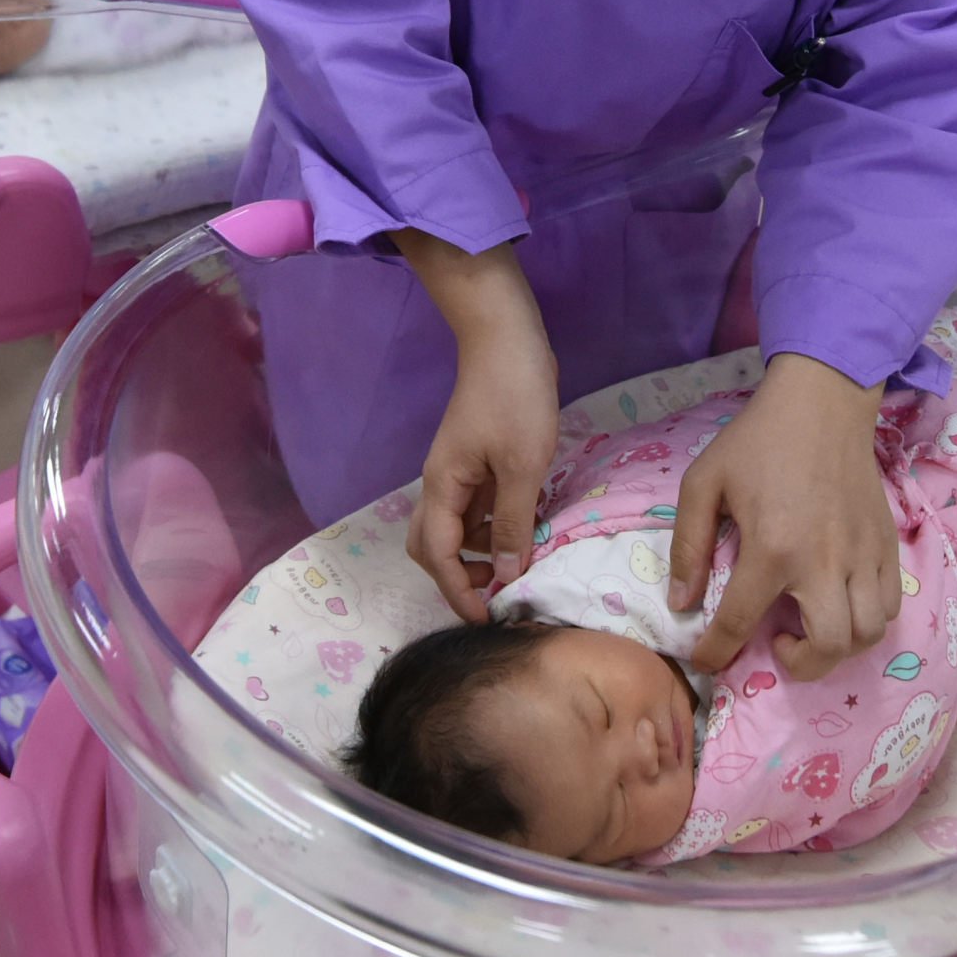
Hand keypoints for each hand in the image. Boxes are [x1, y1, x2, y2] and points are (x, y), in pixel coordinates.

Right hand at [396, 233, 558, 621]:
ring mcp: (457, 472)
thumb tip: (507, 574)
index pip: (436, 556)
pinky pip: (474, 509)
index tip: (487, 618)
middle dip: (458, 575)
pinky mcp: (476, 461)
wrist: (508, 337)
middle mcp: (440, 485)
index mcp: (442, 487)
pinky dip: (492, 527)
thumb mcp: (523, 464)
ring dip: (478, 553)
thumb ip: (513, 522)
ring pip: (454, 529)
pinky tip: (524, 528)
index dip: (458, 591)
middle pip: (431, 546)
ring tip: (520, 560)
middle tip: (501, 588)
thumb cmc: (515, 397)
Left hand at [670, 356, 898, 680]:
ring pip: (866, 634)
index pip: (740, 623)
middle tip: (778, 646)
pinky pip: (889, 606)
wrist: (822, 402)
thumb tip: (682, 604)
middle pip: (826, 647)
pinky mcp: (887, 545)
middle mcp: (823, 561)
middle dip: (799, 666)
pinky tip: (841, 605)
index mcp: (771, 548)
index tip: (707, 661)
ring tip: (812, 628)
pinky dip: (867, 622)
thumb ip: (689, 546)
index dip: (717, 652)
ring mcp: (862, 555)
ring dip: (837, 648)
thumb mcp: (703, 482)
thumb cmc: (757, 441)